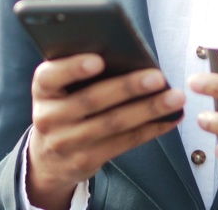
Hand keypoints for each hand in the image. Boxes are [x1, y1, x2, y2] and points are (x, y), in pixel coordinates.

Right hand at [27, 54, 184, 208]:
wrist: (48, 156)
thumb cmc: (64, 106)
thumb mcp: (60, 89)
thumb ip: (80, 73)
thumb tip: (128, 56)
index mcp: (42, 89)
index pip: (50, 76)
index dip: (73, 68)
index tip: (99, 59)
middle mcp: (49, 117)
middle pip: (92, 99)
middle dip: (128, 87)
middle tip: (158, 77)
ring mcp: (66, 142)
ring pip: (113, 123)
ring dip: (148, 110)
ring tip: (174, 98)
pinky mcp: (86, 160)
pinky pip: (123, 142)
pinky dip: (150, 129)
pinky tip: (169, 118)